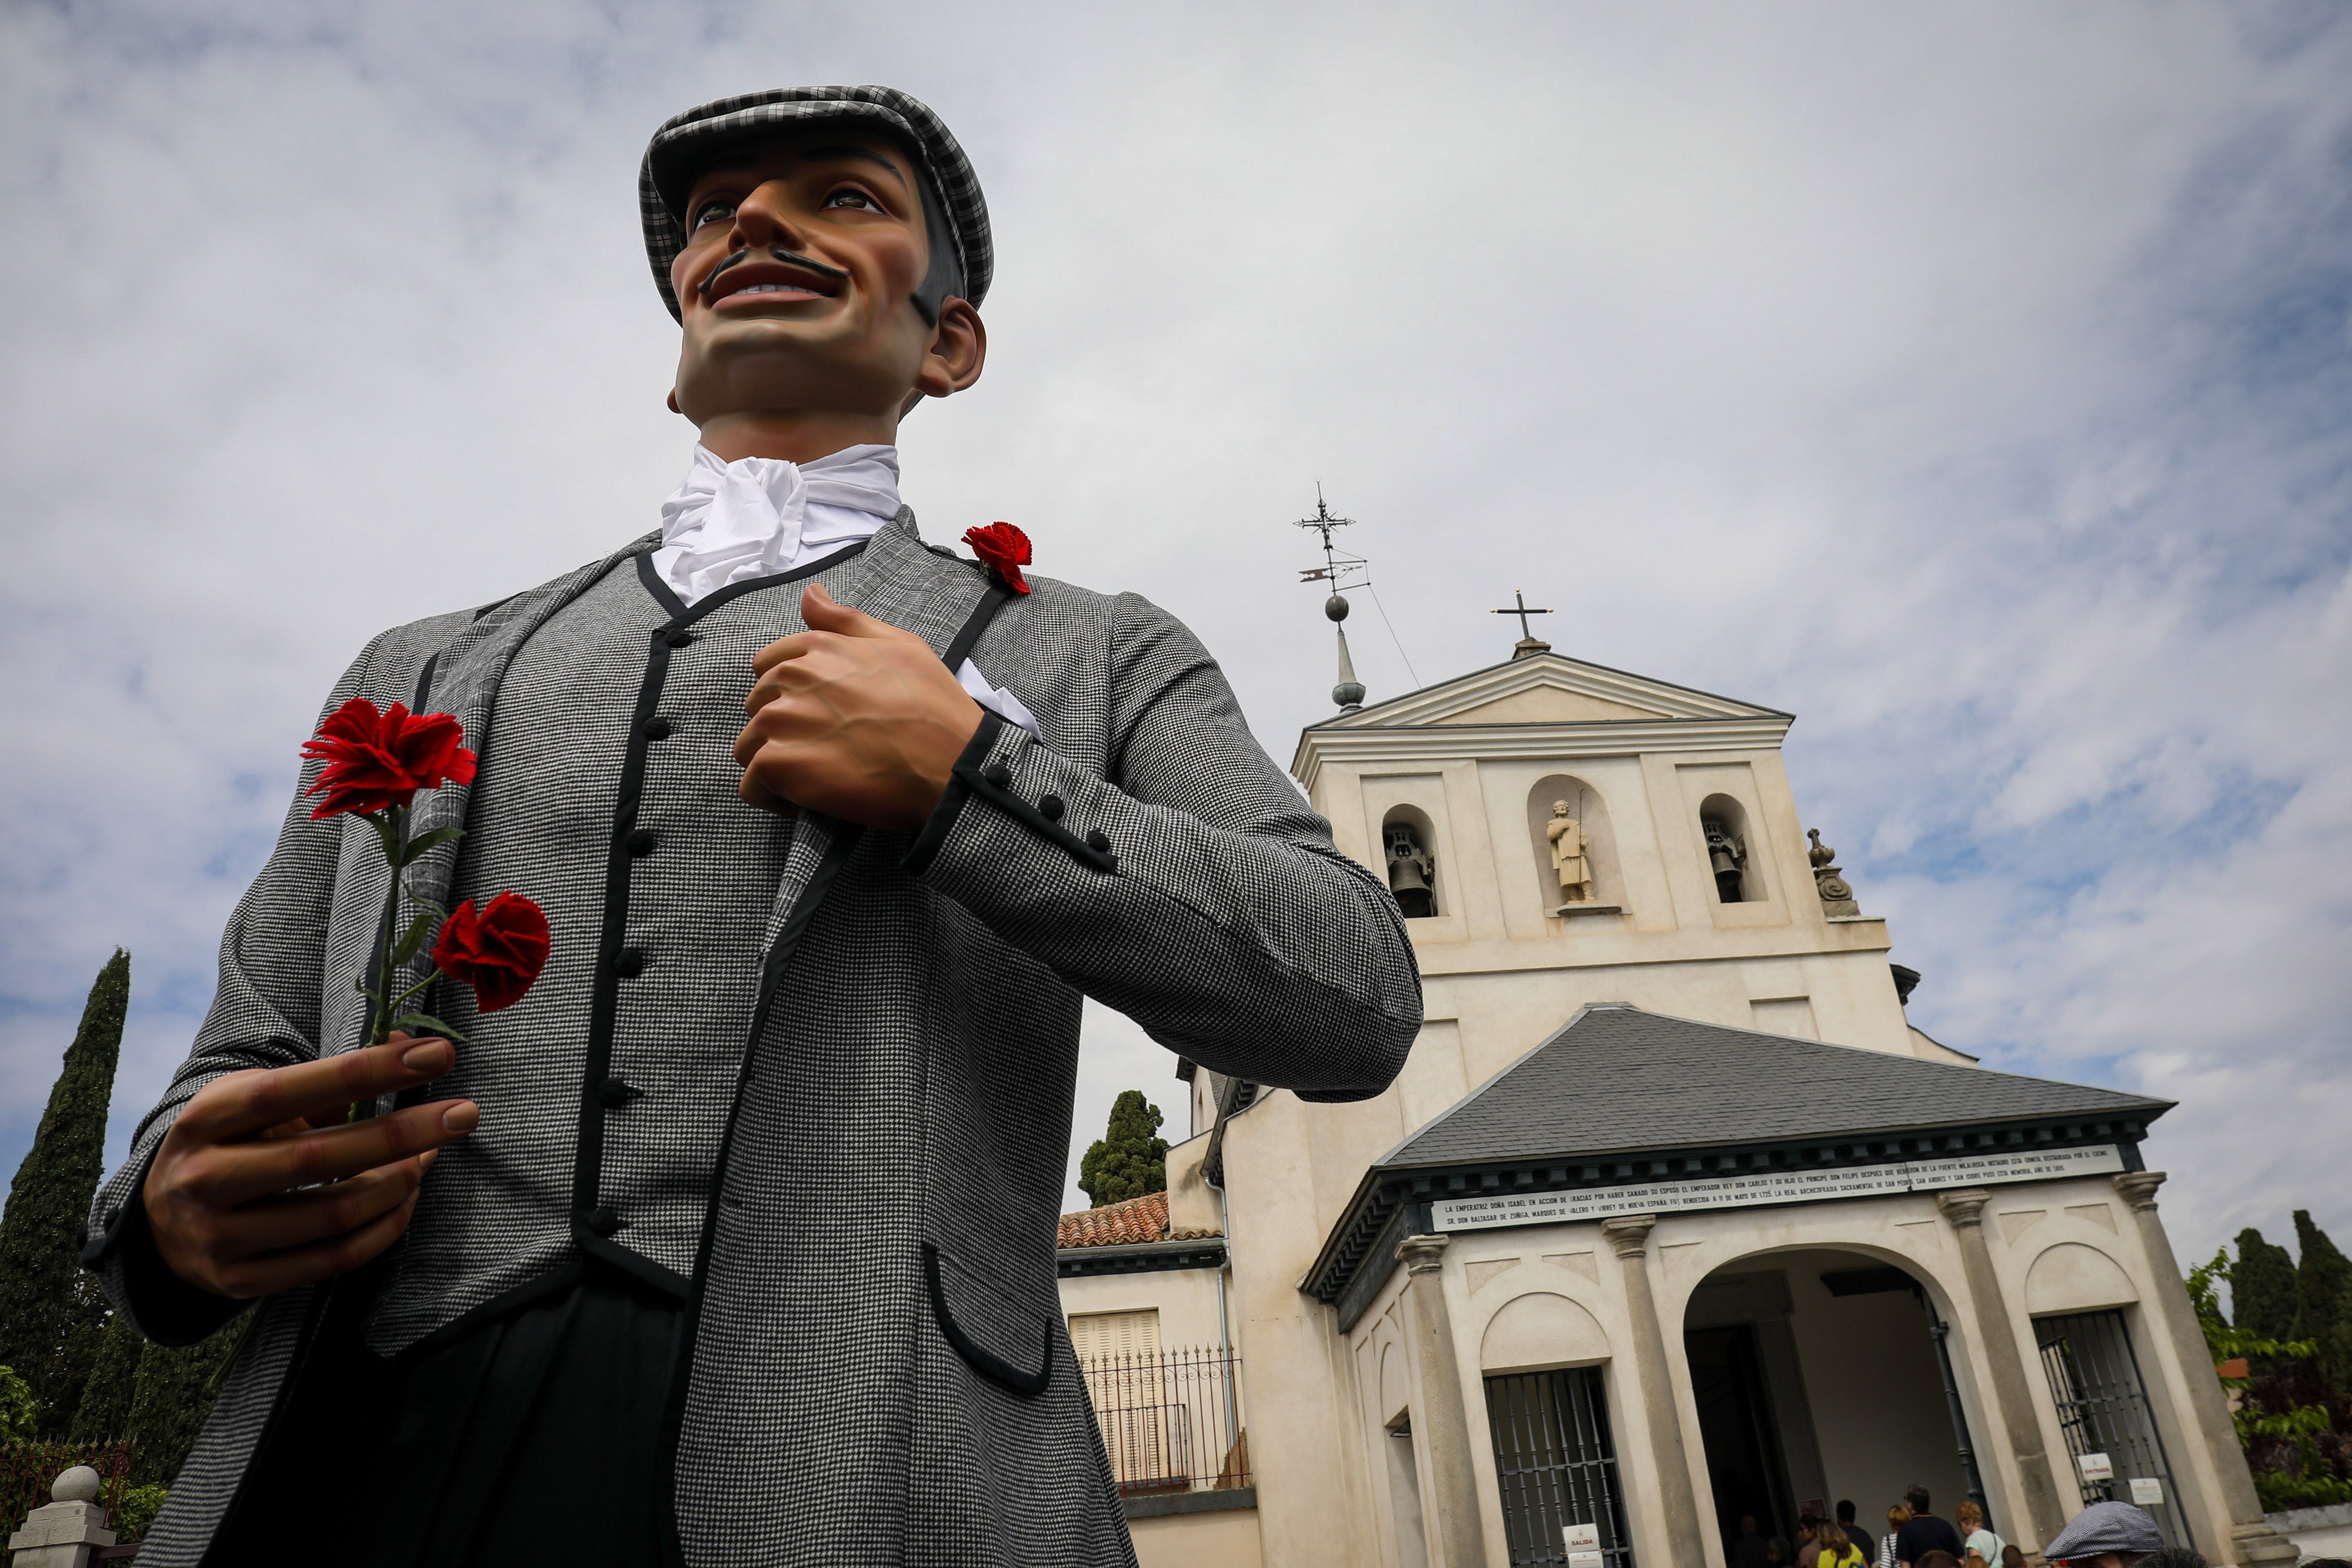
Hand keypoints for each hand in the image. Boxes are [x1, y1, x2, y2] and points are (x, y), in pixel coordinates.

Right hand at [141, 1034, 476, 1298]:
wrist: (159, 1225)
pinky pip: (334, 1259)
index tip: (436, 1055)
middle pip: (320, 1157)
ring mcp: (218, 1236)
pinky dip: (384, 1228)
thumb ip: (329, 1081)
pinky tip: (406, 1201)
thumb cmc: (231, 1144)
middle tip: (465, 1114)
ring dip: (399, 1184)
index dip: (368, 1071)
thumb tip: (414, 1047)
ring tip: (429, 1159)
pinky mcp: (240, 1281)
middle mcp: (204, 1177)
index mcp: (208, 1118)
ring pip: (335, 1214)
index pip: (294, 1089)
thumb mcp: (255, 1101)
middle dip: (405, 1133)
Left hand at [735, 582, 983, 828]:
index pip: (768, 669)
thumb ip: (846, 621)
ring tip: (818, 778)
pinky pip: (752, 786)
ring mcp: (782, 721)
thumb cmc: (934, 708)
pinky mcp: (780, 764)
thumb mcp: (901, 645)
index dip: (791, 698)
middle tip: (827, 751)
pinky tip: (807, 802)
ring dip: (776, 766)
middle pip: (757, 708)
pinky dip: (773, 799)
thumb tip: (810, 595)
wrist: (951, 764)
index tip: (822, 719)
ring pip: (749, 747)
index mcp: (818, 648)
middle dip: (783, 731)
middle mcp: (792, 678)